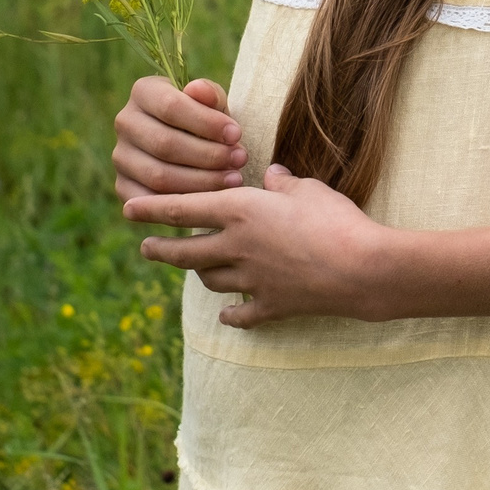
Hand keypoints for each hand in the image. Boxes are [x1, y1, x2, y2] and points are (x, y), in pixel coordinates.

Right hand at [113, 75, 244, 202]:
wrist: (194, 144)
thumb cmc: (206, 119)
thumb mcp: (213, 103)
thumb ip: (210, 95)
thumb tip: (197, 89)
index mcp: (144, 92)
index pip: (170, 106)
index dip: (206, 122)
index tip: (236, 134)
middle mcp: (125, 122)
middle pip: (164, 143)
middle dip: (208, 154)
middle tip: (240, 159)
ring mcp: (121, 156)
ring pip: (158, 175)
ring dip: (200, 180)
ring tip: (233, 178)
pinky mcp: (123, 186)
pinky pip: (150, 201)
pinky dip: (182, 202)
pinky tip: (211, 199)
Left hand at [126, 166, 389, 327]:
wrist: (360, 268)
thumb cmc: (335, 219)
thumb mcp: (309, 189)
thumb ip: (284, 183)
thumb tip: (273, 175)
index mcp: (241, 211)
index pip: (183, 209)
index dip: (152, 209)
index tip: (128, 208)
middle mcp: (236, 247)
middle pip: (185, 252)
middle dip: (160, 250)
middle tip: (146, 247)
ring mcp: (250, 280)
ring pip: (208, 280)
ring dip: (198, 273)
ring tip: (194, 268)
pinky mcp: (270, 306)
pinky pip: (240, 313)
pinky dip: (231, 314)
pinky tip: (227, 314)